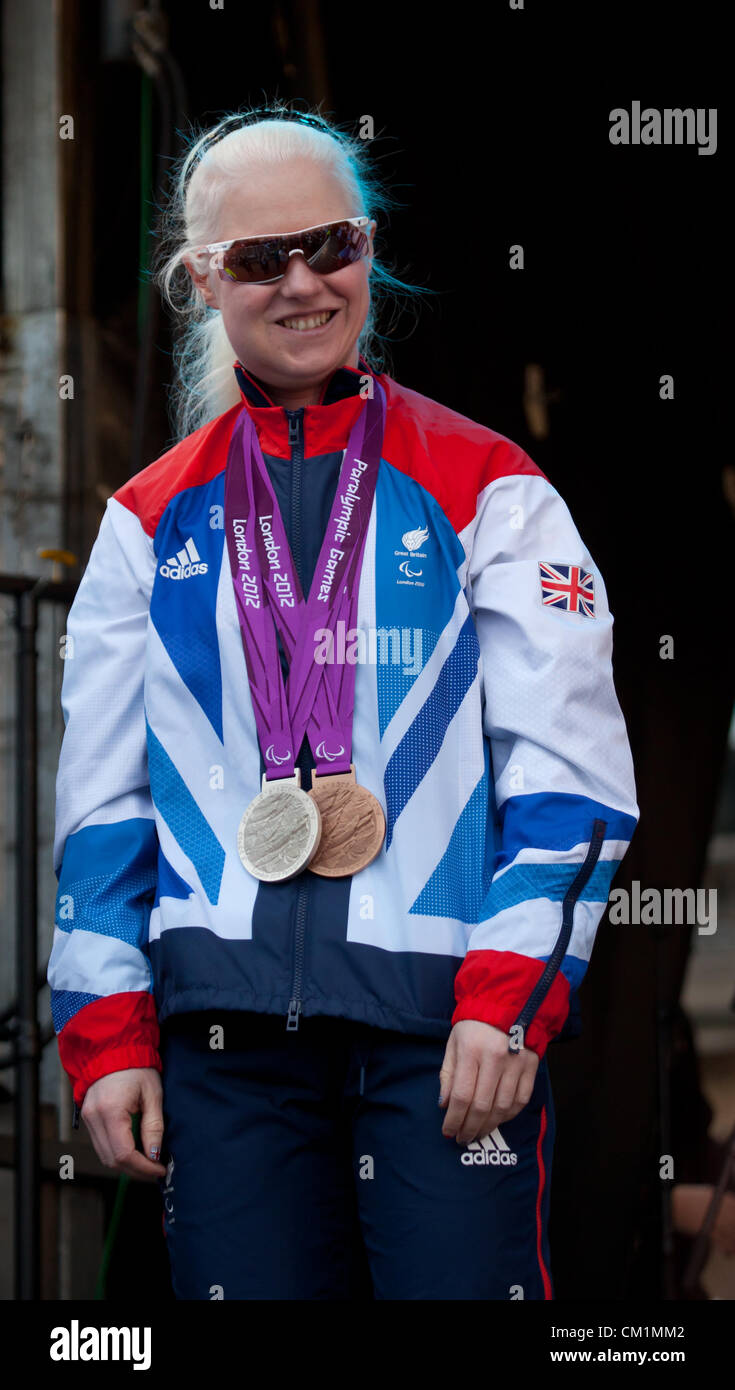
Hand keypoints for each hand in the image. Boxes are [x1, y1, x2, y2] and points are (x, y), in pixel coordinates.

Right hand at [80, 1068, 166, 1179]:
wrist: (113, 1050)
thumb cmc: (137, 1068)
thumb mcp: (153, 1095)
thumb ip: (154, 1126)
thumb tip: (155, 1155)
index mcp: (110, 1111)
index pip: (124, 1154)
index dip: (143, 1167)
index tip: (160, 1169)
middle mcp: (94, 1118)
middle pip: (112, 1160)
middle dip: (136, 1171)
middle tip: (156, 1170)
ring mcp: (88, 1119)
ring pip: (104, 1156)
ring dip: (126, 1165)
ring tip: (148, 1163)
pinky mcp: (88, 1119)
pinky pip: (101, 1145)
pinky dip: (117, 1153)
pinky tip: (135, 1151)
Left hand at [438, 1020, 539, 1143]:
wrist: (508, 1004)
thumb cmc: (475, 1026)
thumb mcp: (454, 1043)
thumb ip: (448, 1074)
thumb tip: (444, 1105)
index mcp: (471, 1049)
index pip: (461, 1095)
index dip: (453, 1119)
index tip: (447, 1131)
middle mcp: (495, 1057)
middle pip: (482, 1105)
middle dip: (470, 1128)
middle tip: (462, 1139)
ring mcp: (516, 1062)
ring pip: (502, 1107)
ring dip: (488, 1126)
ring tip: (477, 1133)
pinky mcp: (532, 1066)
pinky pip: (521, 1100)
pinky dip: (508, 1115)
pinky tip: (497, 1119)